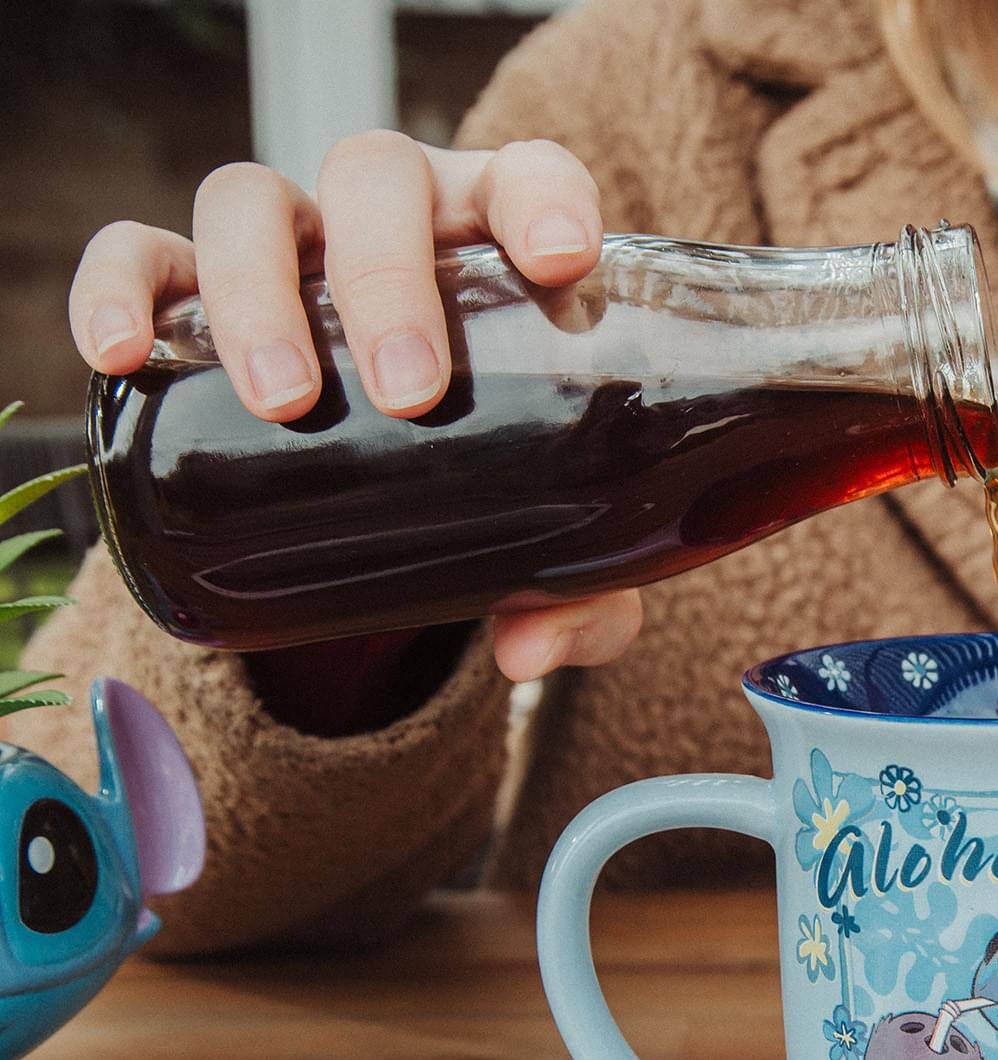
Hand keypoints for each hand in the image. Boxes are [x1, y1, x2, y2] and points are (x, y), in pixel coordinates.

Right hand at [68, 133, 639, 681]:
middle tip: (410, 391)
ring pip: (251, 202)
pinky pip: (139, 257)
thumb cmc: (503, 484)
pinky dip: (122, 290)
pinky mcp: (191, 289)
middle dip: (388, 276)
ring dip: (261, 292)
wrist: (402, 502)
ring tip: (285, 403)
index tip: (562, 261)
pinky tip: (121, 354)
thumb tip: (529, 651)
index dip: (543, 199)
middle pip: (375, 179)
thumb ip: (583, 598)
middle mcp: (389, 221)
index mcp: (496, 245)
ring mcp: (287, 245)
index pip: (524, 179)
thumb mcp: (560, 546)